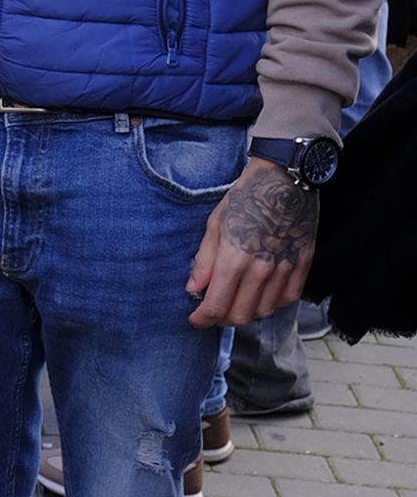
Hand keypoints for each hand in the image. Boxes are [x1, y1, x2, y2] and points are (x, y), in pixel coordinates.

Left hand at [187, 156, 318, 327]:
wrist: (285, 177)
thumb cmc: (247, 196)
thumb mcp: (215, 224)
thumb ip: (204, 261)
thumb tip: (193, 288)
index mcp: (234, 258)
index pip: (216, 306)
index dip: (202, 318)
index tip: (195, 318)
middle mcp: (261, 269)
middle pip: (240, 315)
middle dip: (222, 319)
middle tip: (214, 311)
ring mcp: (285, 268)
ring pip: (264, 311)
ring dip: (247, 312)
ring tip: (237, 302)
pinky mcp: (303, 263)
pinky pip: (288, 298)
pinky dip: (273, 303)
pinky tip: (263, 294)